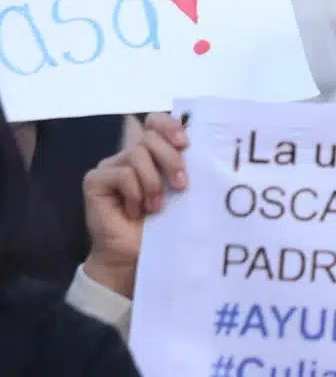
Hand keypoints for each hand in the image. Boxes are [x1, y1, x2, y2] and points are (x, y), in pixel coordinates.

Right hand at [81, 113, 188, 298]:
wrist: (133, 256)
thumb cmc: (161, 223)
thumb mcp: (178, 188)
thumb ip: (183, 164)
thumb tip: (200, 142)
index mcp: (149, 152)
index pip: (155, 121)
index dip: (170, 125)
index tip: (186, 143)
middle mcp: (127, 155)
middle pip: (151, 137)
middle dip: (171, 160)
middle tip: (181, 185)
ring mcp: (108, 166)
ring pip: (137, 154)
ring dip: (153, 182)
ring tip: (156, 206)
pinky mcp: (95, 180)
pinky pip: (122, 174)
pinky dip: (135, 193)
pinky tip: (135, 211)